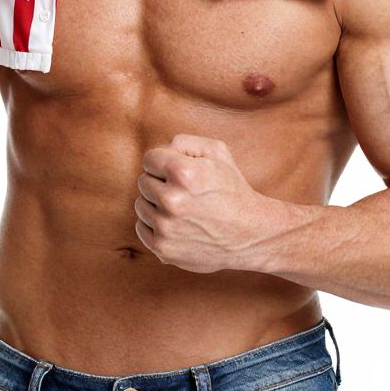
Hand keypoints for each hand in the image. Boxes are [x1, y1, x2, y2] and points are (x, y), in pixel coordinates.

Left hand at [134, 133, 271, 273]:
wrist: (249, 234)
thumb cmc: (231, 188)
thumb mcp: (216, 151)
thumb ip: (182, 142)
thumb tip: (157, 153)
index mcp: (184, 173)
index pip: (149, 159)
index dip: (164, 162)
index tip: (177, 171)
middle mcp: (172, 201)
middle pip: (143, 181)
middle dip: (160, 182)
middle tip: (184, 190)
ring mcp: (166, 227)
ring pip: (140, 204)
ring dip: (156, 203)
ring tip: (182, 207)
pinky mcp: (163, 248)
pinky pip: (140, 227)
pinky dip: (153, 224)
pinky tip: (175, 223)